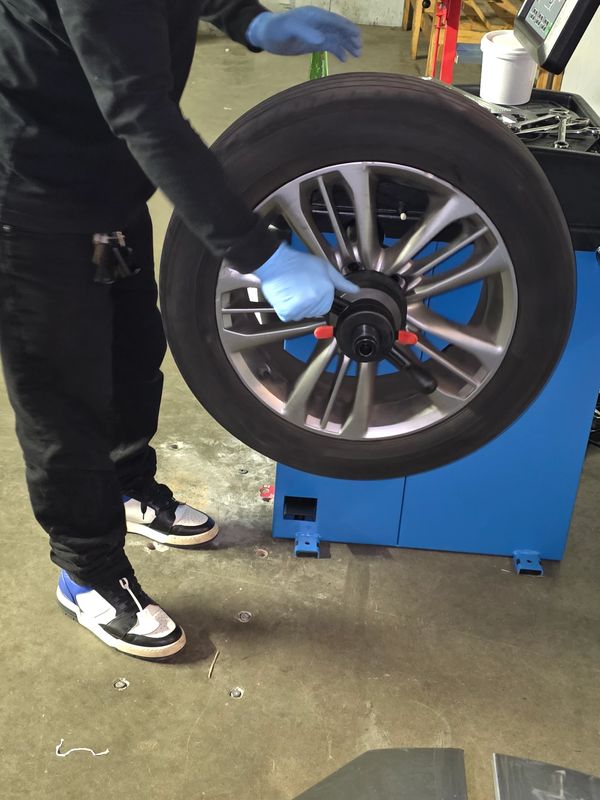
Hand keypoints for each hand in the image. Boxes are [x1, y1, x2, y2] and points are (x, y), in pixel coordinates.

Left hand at [246, 7, 361, 60]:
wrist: (268, 35)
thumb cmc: (278, 29)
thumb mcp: (290, 29)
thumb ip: (305, 33)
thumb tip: (321, 40)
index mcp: (316, 16)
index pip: (335, 21)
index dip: (347, 28)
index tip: (357, 36)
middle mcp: (319, 23)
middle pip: (339, 29)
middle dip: (350, 38)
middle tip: (359, 50)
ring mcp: (318, 33)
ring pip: (336, 38)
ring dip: (347, 45)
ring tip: (356, 55)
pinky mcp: (314, 43)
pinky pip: (330, 46)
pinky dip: (338, 51)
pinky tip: (344, 59)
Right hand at [254, 243, 358, 321]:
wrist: (277, 263)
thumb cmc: (298, 263)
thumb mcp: (325, 268)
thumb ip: (341, 282)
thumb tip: (355, 290)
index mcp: (325, 291)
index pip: (326, 306)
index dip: (318, 297)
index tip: (310, 288)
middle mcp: (314, 300)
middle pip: (315, 311)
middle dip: (309, 302)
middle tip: (300, 287)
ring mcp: (301, 307)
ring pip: (303, 314)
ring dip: (298, 306)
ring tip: (294, 290)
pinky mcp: (287, 311)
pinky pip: (291, 316)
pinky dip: (288, 309)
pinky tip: (287, 296)